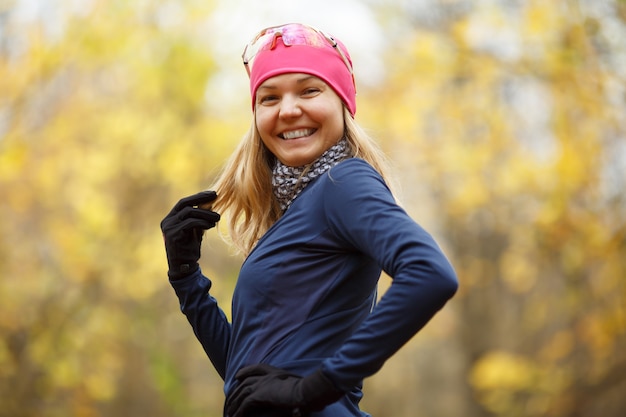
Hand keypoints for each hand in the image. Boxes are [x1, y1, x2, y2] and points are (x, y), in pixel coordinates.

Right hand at [160, 191, 219, 279]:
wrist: (184, 268)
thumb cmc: (190, 249)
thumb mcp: (195, 230)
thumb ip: (199, 218)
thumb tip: (211, 204)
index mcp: (171, 218)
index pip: (184, 202)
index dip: (198, 196)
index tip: (212, 194)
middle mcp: (167, 221)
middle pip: (184, 203)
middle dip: (201, 199)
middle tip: (216, 197)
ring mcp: (168, 227)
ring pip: (189, 212)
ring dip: (206, 213)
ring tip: (218, 218)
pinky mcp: (172, 235)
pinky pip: (190, 223)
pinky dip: (202, 222)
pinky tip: (211, 225)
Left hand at [226, 364, 342, 416]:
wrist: (306, 392)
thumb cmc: (307, 391)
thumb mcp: (299, 386)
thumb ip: (290, 388)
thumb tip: (291, 398)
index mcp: (276, 371)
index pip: (257, 368)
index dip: (246, 370)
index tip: (238, 375)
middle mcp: (267, 376)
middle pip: (245, 381)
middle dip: (236, 390)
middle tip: (229, 400)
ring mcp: (262, 385)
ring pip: (242, 394)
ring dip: (234, 404)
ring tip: (229, 412)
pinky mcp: (258, 395)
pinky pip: (244, 405)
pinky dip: (238, 412)